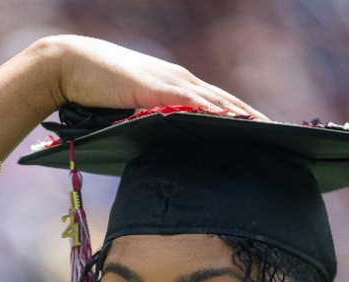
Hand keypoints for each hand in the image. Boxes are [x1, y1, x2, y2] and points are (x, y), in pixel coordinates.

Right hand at [43, 35, 264, 119]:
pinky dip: (214, 111)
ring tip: (269, 133)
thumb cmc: (93, 91)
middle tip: (281, 137)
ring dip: (243, 117)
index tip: (265, 133)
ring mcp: (169, 82)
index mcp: (175, 86)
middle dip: (254, 119)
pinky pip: (192, 101)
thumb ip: (149, 124)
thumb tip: (162, 149)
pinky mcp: (155, 88)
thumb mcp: (129, 110)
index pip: (217, 103)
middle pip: (226, 101)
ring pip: (216, 101)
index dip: (243, 117)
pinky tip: (233, 122)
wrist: (68, 66)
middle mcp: (179, 80)